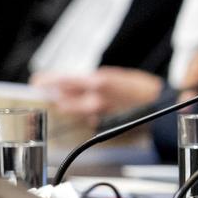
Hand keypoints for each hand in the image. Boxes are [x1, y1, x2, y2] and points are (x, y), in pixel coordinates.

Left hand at [32, 67, 164, 124]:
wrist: (160, 106)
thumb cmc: (143, 88)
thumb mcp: (119, 76)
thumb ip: (97, 80)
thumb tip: (84, 82)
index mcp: (98, 82)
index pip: (65, 81)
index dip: (49, 81)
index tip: (37, 81)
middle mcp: (95, 99)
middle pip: (65, 98)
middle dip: (53, 94)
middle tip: (42, 89)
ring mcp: (98, 112)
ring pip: (74, 109)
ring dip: (66, 103)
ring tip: (59, 98)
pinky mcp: (103, 122)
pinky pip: (88, 116)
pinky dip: (84, 111)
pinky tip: (86, 106)